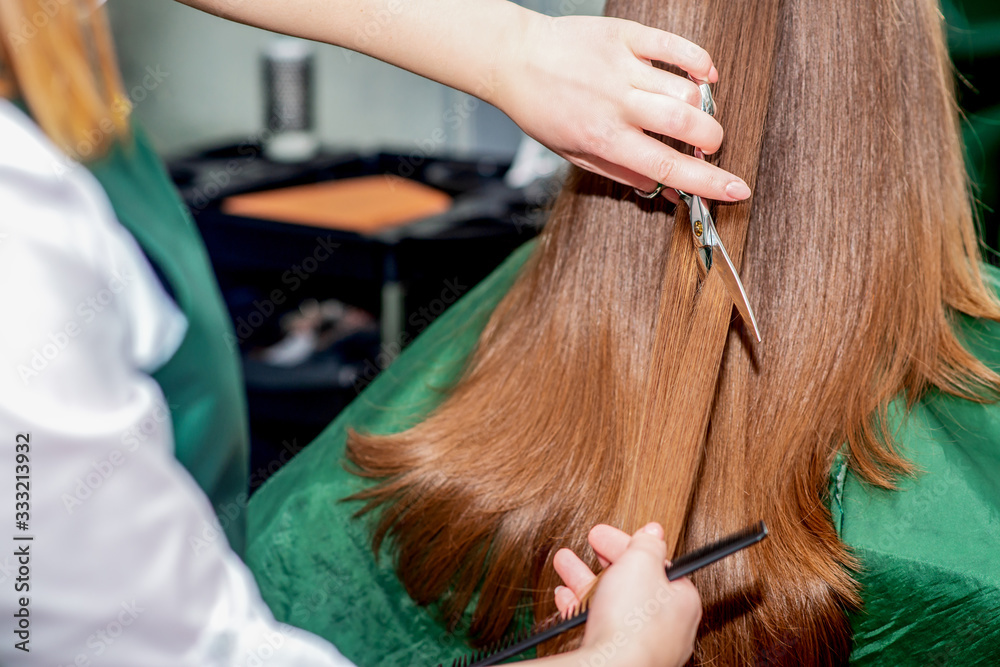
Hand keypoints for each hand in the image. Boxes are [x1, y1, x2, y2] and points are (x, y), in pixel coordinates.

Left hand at [496, 13, 750, 202]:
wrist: (516, 61)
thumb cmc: (544, 111)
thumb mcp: (577, 155)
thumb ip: (625, 172)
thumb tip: (667, 193)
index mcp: (604, 139)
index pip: (667, 167)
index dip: (709, 182)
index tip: (738, 189)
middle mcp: (617, 104)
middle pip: (687, 125)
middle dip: (712, 140)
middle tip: (707, 144)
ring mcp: (623, 67)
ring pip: (687, 90)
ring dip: (702, 106)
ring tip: (692, 111)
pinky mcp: (626, 35)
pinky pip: (677, 47)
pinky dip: (700, 62)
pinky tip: (704, 74)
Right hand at [552, 523, 701, 666]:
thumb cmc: (632, 620)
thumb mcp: (641, 562)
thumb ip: (647, 544)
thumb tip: (654, 532)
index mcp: (682, 601)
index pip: (658, 565)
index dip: (630, 545)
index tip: (606, 535)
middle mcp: (667, 627)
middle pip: (634, 584)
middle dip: (605, 561)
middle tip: (589, 544)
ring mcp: (643, 645)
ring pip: (614, 605)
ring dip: (586, 581)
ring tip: (564, 564)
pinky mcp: (620, 658)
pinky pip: (602, 628)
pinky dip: (583, 610)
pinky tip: (565, 599)